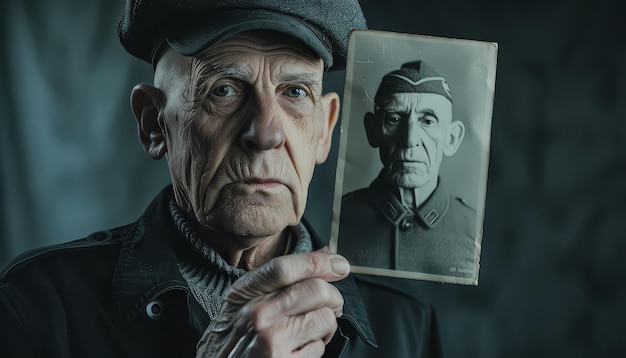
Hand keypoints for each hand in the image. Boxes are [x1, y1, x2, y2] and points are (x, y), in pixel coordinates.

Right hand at [195, 248, 349, 357]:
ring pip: (325, 319)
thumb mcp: (242, 303)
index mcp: (244, 294)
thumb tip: (322, 253)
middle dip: (332, 298)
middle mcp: (256, 314)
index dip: (318, 262)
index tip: (339, 264)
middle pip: (316, 290)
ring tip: (309, 330)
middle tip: (329, 305)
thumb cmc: (230, 340)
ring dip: (325, 326)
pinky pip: (319, 347)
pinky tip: (299, 348)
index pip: (285, 268)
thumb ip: (278, 278)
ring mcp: (271, 340)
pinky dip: (315, 347)